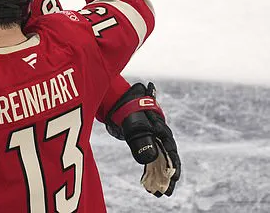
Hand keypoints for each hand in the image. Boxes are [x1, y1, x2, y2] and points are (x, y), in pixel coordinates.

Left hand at [105, 82, 180, 196]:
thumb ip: (142, 134)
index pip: (170, 148)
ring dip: (163, 178)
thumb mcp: (135, 121)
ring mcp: (155, 143)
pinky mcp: (148, 147)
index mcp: (162, 130)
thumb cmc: (131, 110)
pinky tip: (150, 188)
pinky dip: (151, 175)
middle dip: (171, 175)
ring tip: (163, 194)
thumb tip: (148, 153)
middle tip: (170, 190)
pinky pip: (152, 163)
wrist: (124, 103)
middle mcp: (161, 138)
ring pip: (162, 163)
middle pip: (169, 158)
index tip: (174, 176)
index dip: (173, 163)